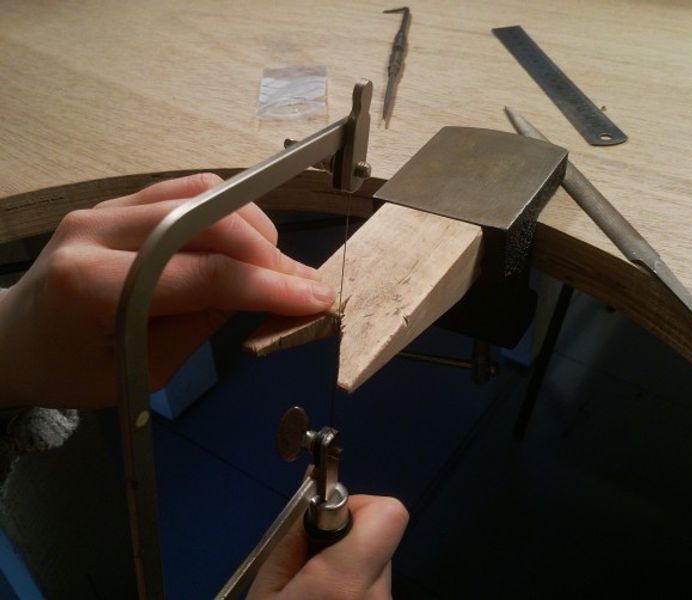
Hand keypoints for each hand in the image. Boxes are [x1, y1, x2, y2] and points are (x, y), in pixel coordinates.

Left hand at [0, 173, 335, 407]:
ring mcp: (107, 207)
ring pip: (203, 195)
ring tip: (274, 267)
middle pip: (209, 223)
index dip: (269, 286)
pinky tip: (245, 240)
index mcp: (95, 285)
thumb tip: (267, 299)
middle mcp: (98, 231)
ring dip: (252, 228)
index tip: (317, 299)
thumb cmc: (72, 368)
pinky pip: (187, 190)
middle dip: (269, 256)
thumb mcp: (143, 370)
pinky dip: (228, 212)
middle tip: (305, 286)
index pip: (204, 276)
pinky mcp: (119, 200)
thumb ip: (204, 326)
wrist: (15, 337)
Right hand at [248, 495, 408, 599]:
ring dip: (348, 567)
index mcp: (345, 584)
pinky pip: (372, 590)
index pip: (390, 514)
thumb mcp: (265, 589)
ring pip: (375, 567)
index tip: (325, 524)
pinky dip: (351, 589)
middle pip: (379, 539)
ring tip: (312, 594)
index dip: (358, 505)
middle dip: (345, 540)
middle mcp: (377, 599)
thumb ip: (293, 538)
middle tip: (308, 565)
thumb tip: (315, 499)